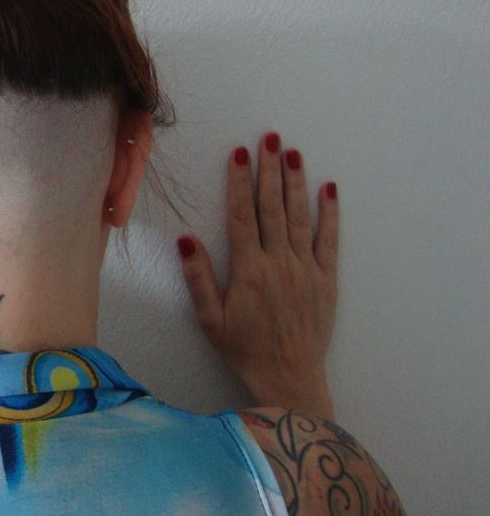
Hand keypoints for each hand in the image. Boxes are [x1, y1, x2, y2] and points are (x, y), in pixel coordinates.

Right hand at [177, 132, 338, 418]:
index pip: (242, 216)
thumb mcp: (210, 318)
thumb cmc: (243, 349)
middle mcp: (279, 263)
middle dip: (270, 169)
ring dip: (296, 182)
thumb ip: (198, 277)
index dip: (240, 182)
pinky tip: (328, 189)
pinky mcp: (326, 279)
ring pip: (299, 216)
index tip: (238, 154)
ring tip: (293, 152)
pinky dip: (330, 213)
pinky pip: (329, 239)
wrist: (288, 377)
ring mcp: (305, 269)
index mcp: (248, 270)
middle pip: (272, 207)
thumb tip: (186, 239)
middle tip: (269, 139)